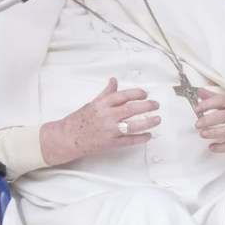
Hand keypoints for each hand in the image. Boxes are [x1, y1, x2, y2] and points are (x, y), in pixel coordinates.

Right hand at [40, 78, 160, 165]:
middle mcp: (107, 115)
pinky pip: (129, 140)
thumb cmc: (79, 120)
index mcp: (103, 104)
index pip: (124, 95)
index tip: (145, 94)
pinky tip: (148, 136)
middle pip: (132, 109)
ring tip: (157, 119)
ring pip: (133, 125)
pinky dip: (140, 138)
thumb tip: (114, 81)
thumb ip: (106, 93)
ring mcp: (110, 130)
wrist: (68, 137)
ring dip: (148, 122)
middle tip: (156, 105)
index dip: (137, 93)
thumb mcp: (93, 103)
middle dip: (147, 106)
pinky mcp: (111, 143)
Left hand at [195, 88, 224, 151]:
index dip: (208, 104)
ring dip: (214, 133)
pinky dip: (222, 147)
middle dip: (209, 121)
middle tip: (197, 124)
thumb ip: (214, 97)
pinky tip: (212, 147)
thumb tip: (199, 91)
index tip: (196, 109)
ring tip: (202, 134)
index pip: (221, 101)